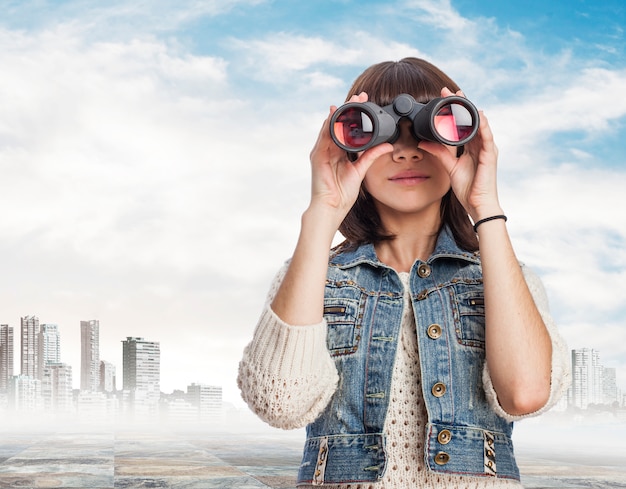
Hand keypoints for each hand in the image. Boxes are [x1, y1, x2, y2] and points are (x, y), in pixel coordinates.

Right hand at [308, 92, 392, 227]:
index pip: (347, 129)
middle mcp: (329, 149)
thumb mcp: (360, 170)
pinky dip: (328, 125)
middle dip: (349, 109)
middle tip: (360, 95)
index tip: (367, 102)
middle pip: (339, 124)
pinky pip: (323, 137)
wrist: (331, 207)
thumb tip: (388, 145)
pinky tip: (334, 114)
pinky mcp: (317, 156)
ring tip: (350, 101)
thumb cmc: (342, 194)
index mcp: (339, 152)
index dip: (356, 116)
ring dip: (340, 112)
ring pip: (331, 126)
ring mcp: (322, 152)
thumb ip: (371, 156)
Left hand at [417, 87, 502, 221]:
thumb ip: (439, 153)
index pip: (463, 124)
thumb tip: (423, 142)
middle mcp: (480, 145)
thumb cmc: (468, 188)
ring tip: (461, 96)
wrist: (477, 204)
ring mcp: (486, 148)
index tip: (444, 97)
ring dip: (469, 109)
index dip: (454, 110)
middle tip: (450, 91)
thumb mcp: (449, 166)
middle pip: (471, 120)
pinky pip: (486, 137)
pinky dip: (482, 125)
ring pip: (479, 124)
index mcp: (471, 147)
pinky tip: (478, 115)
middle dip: (461, 104)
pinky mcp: (489, 155)